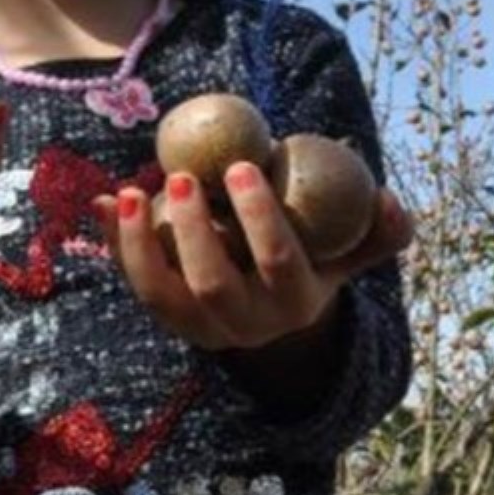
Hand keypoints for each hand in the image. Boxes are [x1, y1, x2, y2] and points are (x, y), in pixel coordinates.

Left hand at [93, 161, 412, 351]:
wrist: (274, 311)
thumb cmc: (316, 261)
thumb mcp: (349, 252)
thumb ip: (378, 230)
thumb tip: (389, 200)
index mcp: (296, 304)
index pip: (278, 262)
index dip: (259, 216)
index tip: (240, 165)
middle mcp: (246, 326)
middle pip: (213, 284)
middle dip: (194, 230)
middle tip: (182, 175)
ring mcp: (201, 329)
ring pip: (163, 295)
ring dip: (142, 244)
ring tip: (132, 191)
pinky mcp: (168, 320)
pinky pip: (137, 286)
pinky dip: (116, 246)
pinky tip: (104, 202)